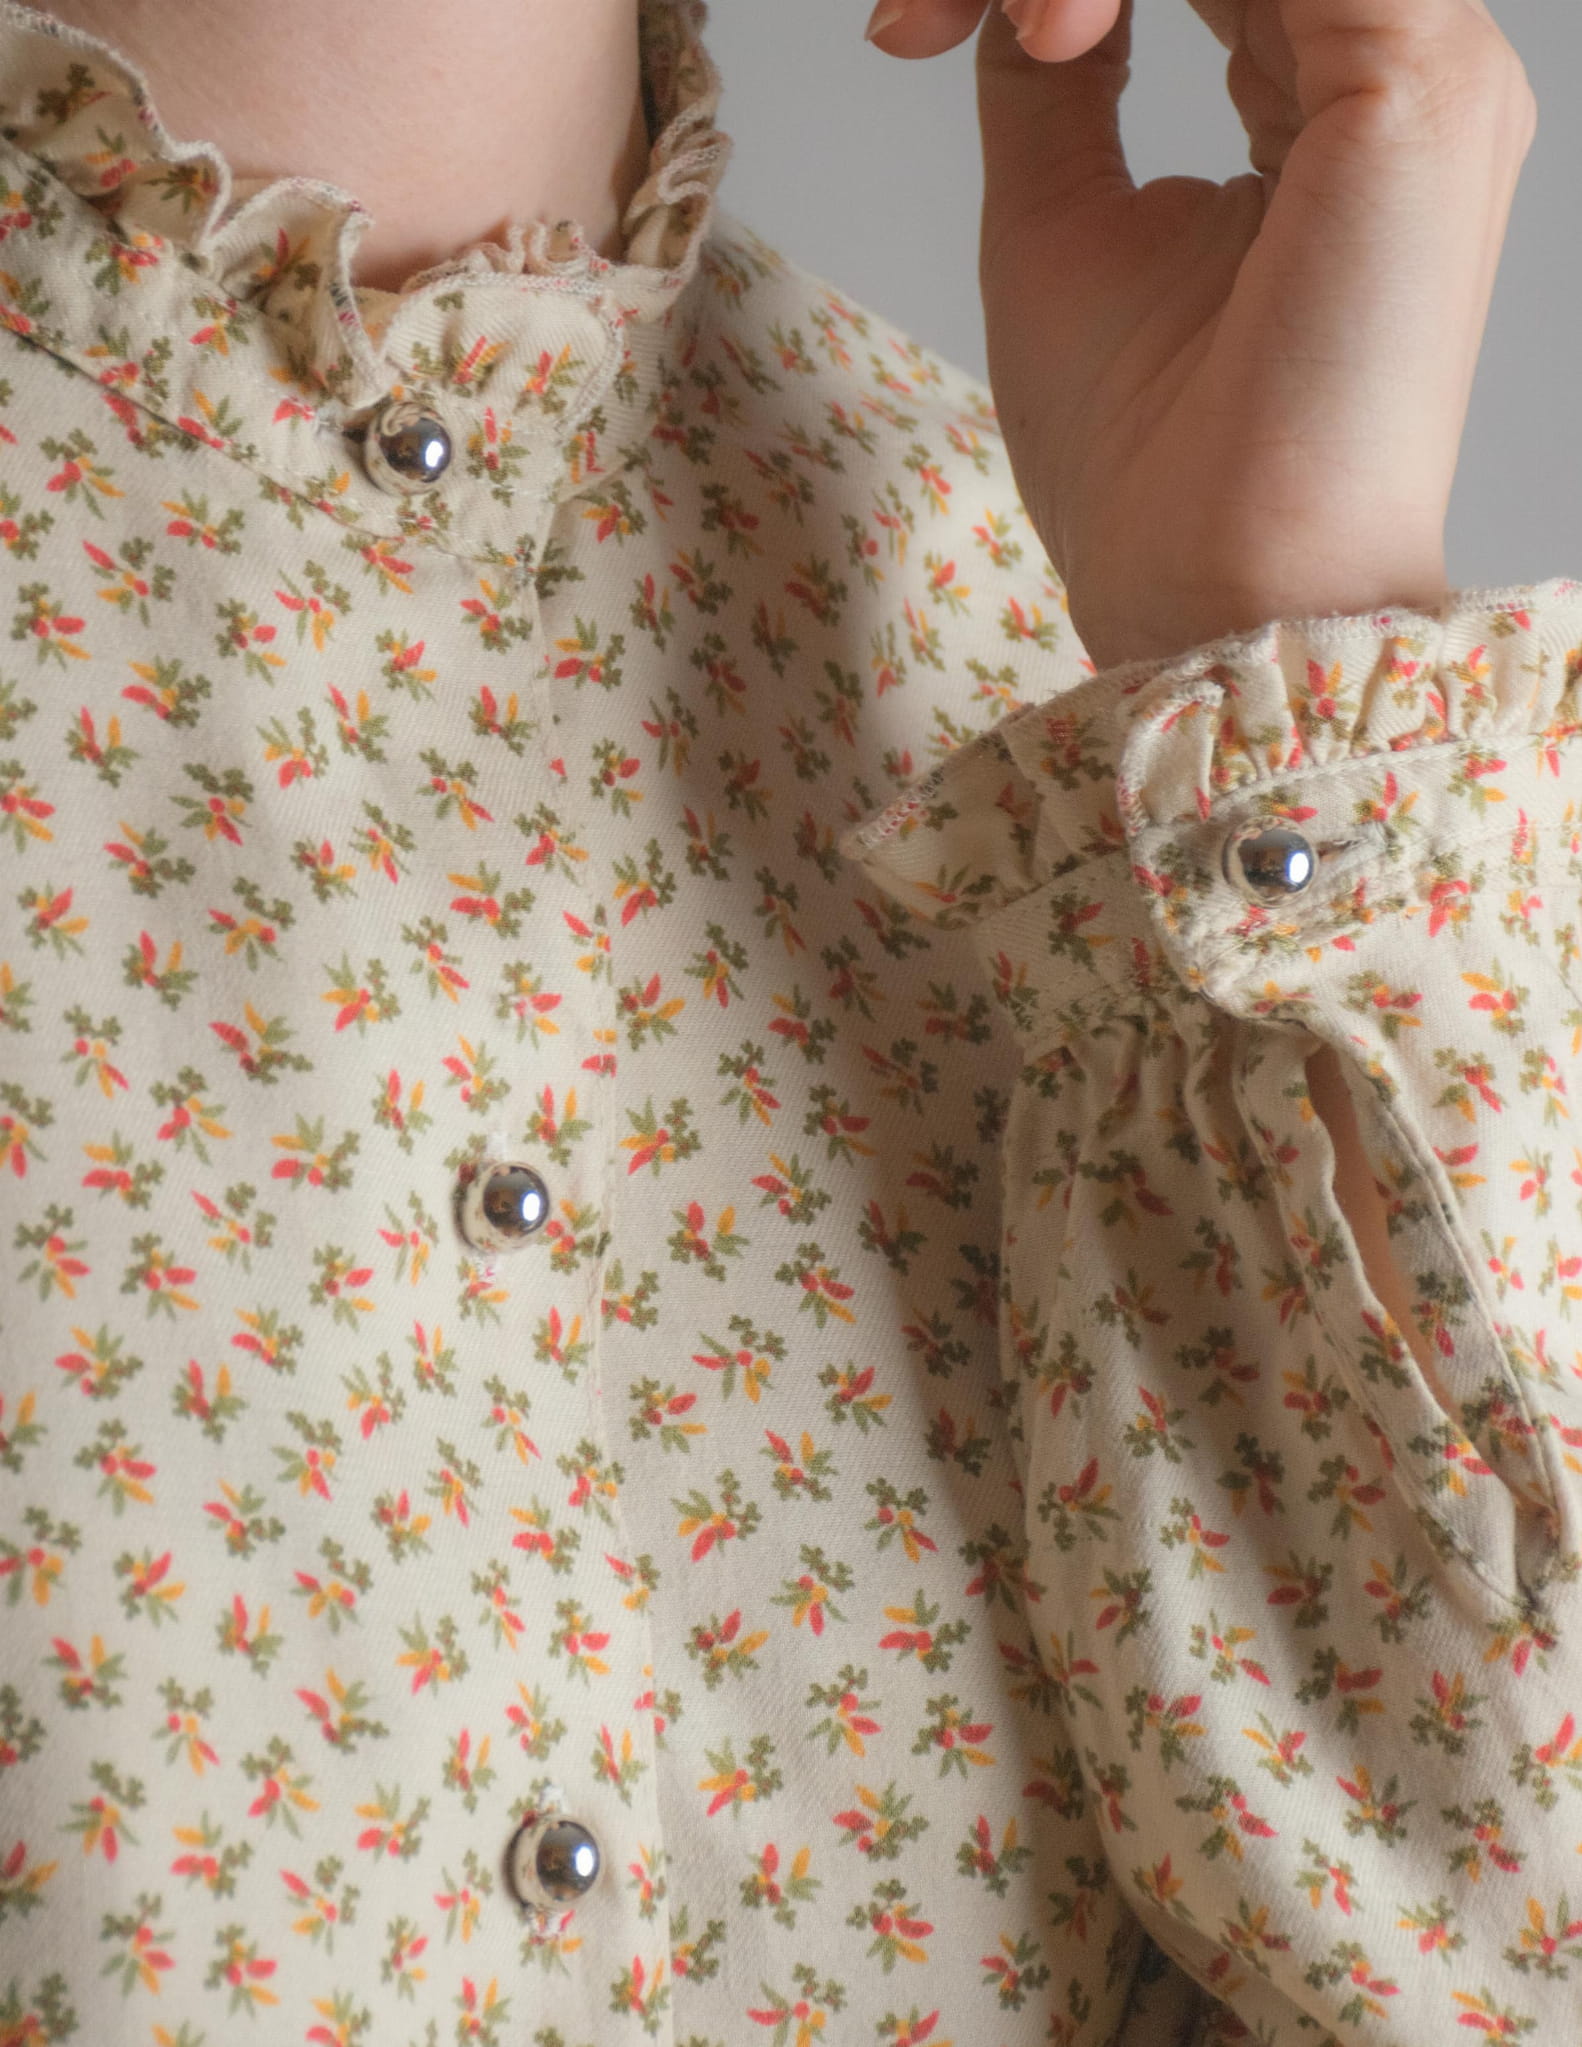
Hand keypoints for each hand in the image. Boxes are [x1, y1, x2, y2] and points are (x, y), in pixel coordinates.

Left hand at [864, 0, 1537, 671]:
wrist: (1209, 590)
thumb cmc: (1144, 464)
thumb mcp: (1061, 224)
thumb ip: (1060, 80)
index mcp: (1333, 104)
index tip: (910, 32)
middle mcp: (1397, 69)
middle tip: (921, 18)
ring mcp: (1425, 66)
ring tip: (1016, 33)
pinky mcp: (1420, 81)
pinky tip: (1062, 24)